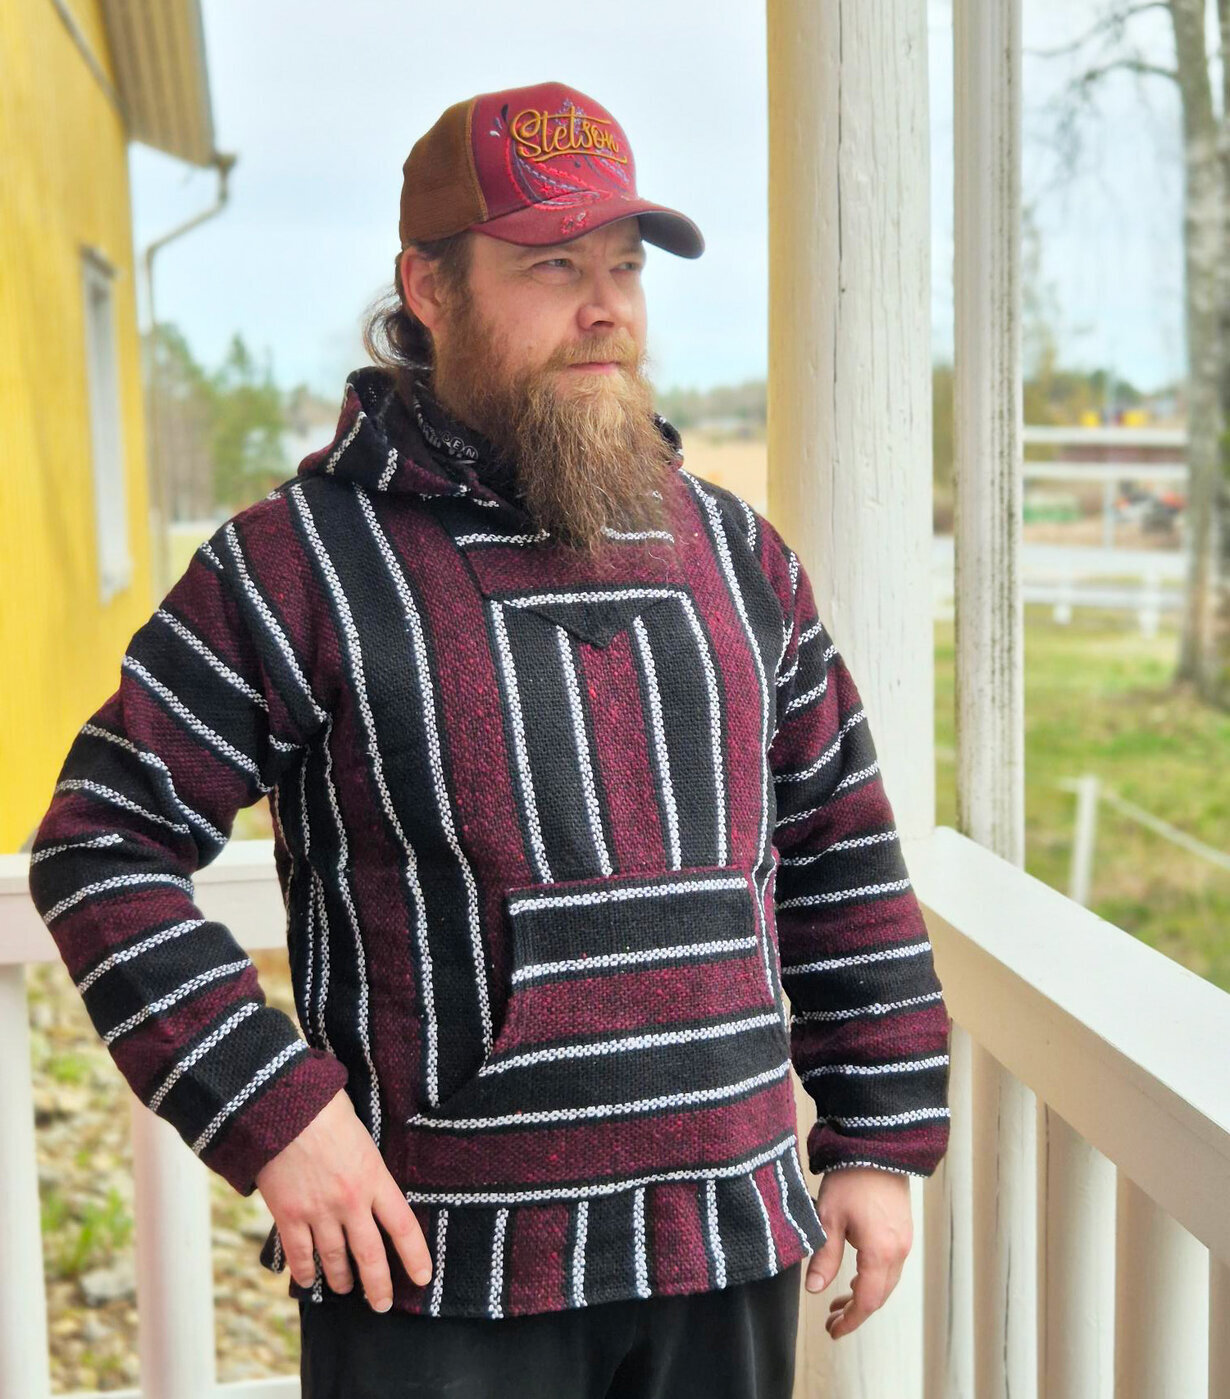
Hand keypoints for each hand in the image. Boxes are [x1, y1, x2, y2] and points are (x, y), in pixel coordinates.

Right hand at [255, 1088, 432, 1311]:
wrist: (284, 1107)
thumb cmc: (326, 1111)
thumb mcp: (362, 1137)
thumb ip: (370, 1167)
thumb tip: (373, 1184)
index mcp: (375, 1178)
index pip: (404, 1226)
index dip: (416, 1256)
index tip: (423, 1277)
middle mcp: (350, 1202)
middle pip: (370, 1255)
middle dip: (378, 1285)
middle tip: (381, 1304)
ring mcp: (318, 1211)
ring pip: (334, 1260)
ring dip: (340, 1280)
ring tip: (344, 1289)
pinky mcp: (288, 1215)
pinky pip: (299, 1255)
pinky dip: (304, 1271)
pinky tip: (308, 1279)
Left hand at [803, 1166, 912, 1338]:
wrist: (877, 1145)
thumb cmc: (850, 1178)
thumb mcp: (829, 1218)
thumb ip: (824, 1257)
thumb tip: (814, 1289)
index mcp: (880, 1252)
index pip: (867, 1300)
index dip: (850, 1320)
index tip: (833, 1331)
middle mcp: (898, 1250)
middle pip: (879, 1295)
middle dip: (856, 1311)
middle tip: (832, 1321)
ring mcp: (904, 1239)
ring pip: (887, 1281)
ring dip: (865, 1295)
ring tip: (840, 1302)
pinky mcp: (902, 1229)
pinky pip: (891, 1265)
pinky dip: (874, 1278)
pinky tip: (856, 1276)